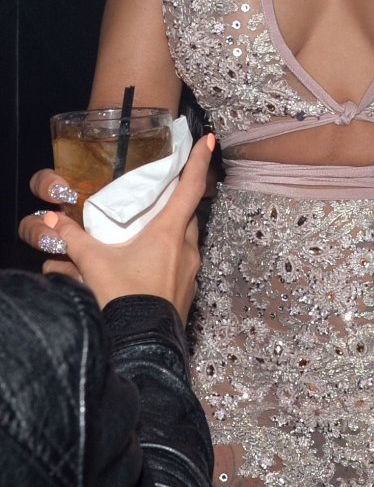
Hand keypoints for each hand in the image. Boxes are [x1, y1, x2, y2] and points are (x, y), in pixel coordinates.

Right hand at [19, 134, 214, 322]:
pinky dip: (168, 259)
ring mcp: (190, 272)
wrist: (142, 346)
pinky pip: (181, 265)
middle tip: (165, 193)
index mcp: (169, 233)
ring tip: (149, 231)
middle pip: (188, 215)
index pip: (190, 187)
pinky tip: (147, 266)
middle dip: (179, 201)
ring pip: (185, 240)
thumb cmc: (123, 300)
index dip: (199, 160)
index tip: (207, 140)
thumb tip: (52, 221)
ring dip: (172, 232)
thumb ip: (72, 239)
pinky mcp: (187, 292)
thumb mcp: (93, 265)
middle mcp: (186, 249)